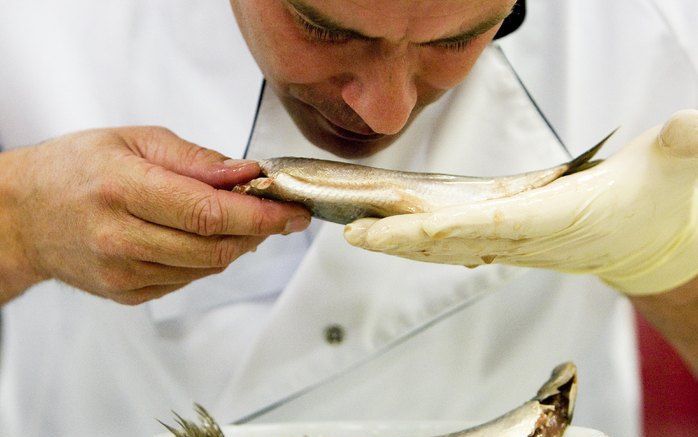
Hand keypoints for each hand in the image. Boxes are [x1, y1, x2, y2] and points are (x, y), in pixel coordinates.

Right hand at [0, 127, 309, 304]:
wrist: (24, 215)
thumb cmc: (75, 169)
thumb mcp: (133, 140)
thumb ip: (195, 159)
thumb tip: (247, 171)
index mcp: (122, 189)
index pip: (208, 212)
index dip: (260, 214)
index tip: (292, 211)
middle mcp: (121, 237)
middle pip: (214, 247)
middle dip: (259, 231)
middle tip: (279, 213)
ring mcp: (123, 273)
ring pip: (207, 267)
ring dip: (237, 244)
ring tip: (241, 219)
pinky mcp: (127, 293)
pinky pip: (187, 280)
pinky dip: (209, 259)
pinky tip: (204, 236)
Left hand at [345, 110, 697, 295]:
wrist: (651, 240)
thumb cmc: (657, 202)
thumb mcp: (678, 167)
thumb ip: (683, 150)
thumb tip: (692, 130)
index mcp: (552, 221)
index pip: (479, 228)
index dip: (428, 233)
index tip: (384, 232)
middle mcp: (523, 237)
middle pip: (448, 241)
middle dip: (397, 239)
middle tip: (351, 231)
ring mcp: (511, 240)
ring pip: (444, 244)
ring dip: (400, 241)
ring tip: (358, 231)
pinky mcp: (508, 236)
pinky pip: (452, 240)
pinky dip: (419, 238)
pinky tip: (392, 232)